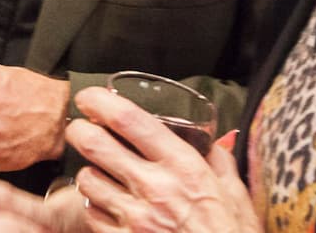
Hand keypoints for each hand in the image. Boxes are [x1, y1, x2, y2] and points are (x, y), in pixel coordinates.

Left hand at [63, 87, 257, 232]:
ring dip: (88, 171)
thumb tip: (216, 140)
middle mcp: (155, 188)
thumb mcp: (235, 196)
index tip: (90, 97)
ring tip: (98, 172)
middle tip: (80, 129)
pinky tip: (106, 204)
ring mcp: (136, 218)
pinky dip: (94, 206)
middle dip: (79, 131)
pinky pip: (91, 214)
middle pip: (95, 144)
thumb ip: (220, 162)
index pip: (131, 121)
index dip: (101, 102)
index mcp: (184, 167)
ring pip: (87, 178)